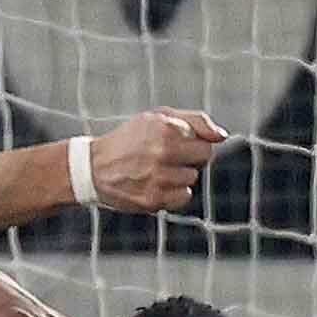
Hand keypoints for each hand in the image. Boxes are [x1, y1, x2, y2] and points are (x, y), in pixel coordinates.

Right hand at [77, 109, 228, 212]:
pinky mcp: (153, 199)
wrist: (93, 167)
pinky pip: (182, 197)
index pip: (205, 142)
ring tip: (155, 170)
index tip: (174, 143)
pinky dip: (172, 193)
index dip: (192, 143)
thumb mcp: (159, 117)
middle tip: (167, 157)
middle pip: (203, 160)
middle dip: (190, 159)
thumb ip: (196, 121)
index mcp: (166, 128)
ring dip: (179, 176)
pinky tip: (153, 184)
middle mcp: (162, 152)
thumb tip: (222, 137)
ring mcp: (158, 177)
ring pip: (192, 179)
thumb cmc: (131, 139)